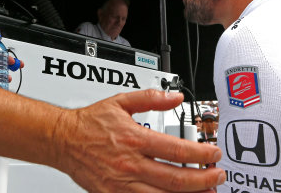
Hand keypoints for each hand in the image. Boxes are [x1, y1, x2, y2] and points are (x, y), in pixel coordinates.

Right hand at [53, 90, 224, 191]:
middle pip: (176, 178)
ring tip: (206, 192)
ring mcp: (122, 184)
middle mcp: (131, 164)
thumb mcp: (121, 102)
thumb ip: (151, 98)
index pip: (177, 150)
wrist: (62, 140)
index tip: (214, 154)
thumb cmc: (89, 123)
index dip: (201, 154)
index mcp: (135, 138)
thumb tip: (176, 97)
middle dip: (203, 180)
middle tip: (218, 176)